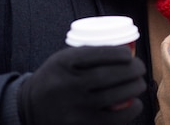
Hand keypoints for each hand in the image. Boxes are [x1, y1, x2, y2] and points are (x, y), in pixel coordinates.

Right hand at [18, 45, 145, 124]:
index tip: (130, 54)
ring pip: (112, 96)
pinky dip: (129, 112)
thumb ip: (88, 54)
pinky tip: (136, 104)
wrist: (29, 108)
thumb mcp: (63, 59)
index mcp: (62, 63)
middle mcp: (66, 85)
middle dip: (132, 70)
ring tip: (140, 83)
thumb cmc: (57, 78)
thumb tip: (127, 51)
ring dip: (134, 88)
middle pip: (108, 76)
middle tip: (140, 68)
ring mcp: (72, 108)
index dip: (119, 53)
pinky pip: (110, 119)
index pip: (97, 54)